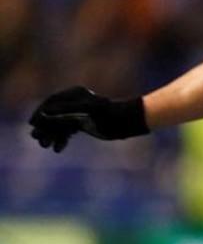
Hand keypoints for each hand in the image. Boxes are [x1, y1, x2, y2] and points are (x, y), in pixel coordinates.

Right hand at [29, 86, 148, 151]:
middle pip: (54, 114)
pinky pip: (69, 130)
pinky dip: (63, 138)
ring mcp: (80, 113)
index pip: (51, 103)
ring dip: (52, 134)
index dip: (41, 113)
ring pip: (60, 124)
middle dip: (45, 127)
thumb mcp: (86, 112)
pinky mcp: (85, 123)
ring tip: (45, 146)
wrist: (128, 122)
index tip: (33, 124)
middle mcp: (76, 102)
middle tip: (37, 139)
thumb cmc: (110, 114)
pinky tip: (58, 148)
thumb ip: (65, 112)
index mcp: (75, 95)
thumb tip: (44, 114)